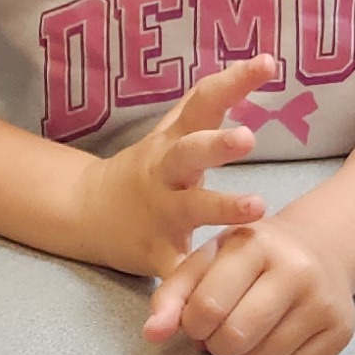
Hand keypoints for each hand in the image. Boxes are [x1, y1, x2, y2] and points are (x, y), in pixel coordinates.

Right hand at [70, 56, 276, 274]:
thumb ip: (208, 101)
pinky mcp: (155, 251)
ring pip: (191, 207)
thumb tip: (258, 61)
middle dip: (217, 143)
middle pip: (190, 152)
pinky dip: (190, 282)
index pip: (204, 103)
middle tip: (249, 137)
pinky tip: (212, 293)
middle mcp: (165, 172)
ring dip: (222, 206)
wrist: (87, 212)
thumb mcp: (170, 130)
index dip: (233, 81)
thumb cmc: (149, 168)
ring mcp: (159, 211)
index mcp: (173, 140)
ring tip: (258, 206)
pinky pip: (176, 268)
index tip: (267, 63)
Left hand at [147, 217, 354, 354]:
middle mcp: (295, 269)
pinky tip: (279, 335)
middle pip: (235, 338)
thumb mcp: (207, 261)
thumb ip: (171, 296)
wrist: (320, 248)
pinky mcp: (341, 330)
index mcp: (254, 244)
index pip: (207, 307)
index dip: (193, 325)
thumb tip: (152, 335)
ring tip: (251, 330)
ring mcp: (323, 300)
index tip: (198, 320)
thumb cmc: (249, 259)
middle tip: (221, 332)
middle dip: (217, 345)